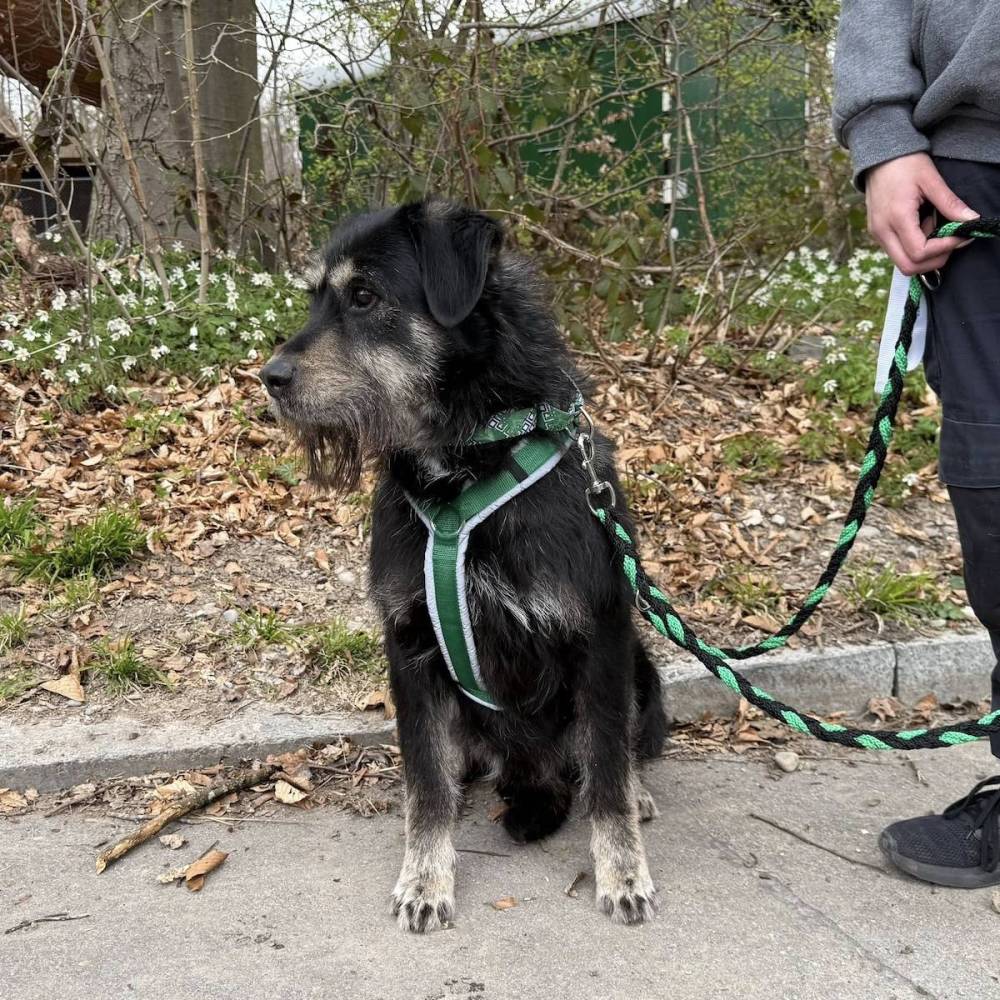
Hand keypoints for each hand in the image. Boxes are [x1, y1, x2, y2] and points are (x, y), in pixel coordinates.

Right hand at [865, 153, 978, 274]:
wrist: (878, 155)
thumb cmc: (905, 163)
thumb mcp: (931, 180)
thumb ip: (950, 203)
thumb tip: (971, 220)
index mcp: (896, 218)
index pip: (919, 252)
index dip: (944, 249)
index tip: (960, 236)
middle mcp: (882, 232)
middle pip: (908, 266)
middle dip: (934, 261)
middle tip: (951, 243)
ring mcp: (877, 235)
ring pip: (902, 263)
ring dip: (924, 255)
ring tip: (934, 230)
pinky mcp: (877, 234)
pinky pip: (897, 252)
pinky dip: (914, 248)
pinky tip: (922, 227)